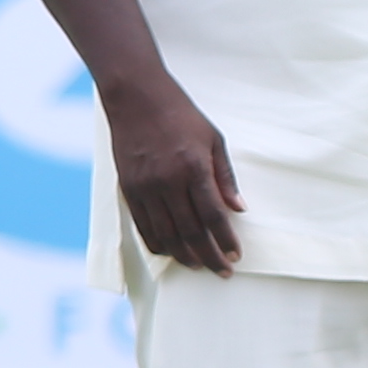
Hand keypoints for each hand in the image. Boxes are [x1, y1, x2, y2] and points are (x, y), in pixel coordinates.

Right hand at [104, 74, 243, 274]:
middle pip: (191, 231)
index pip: (213, 215)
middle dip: (208, 256)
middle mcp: (168, 181)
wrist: (136, 97)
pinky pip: (143, 225)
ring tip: (198, 266)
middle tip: (221, 271)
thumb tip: (238, 208)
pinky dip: (158, 243)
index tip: (235, 256)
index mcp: (194, 167)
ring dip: (184, 255)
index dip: (225, 240)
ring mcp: (145, 186)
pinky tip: (170, 253)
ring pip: (166, 233)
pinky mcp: (128, 188)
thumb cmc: (181, 114)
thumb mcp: (213, 139)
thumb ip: (225, 176)